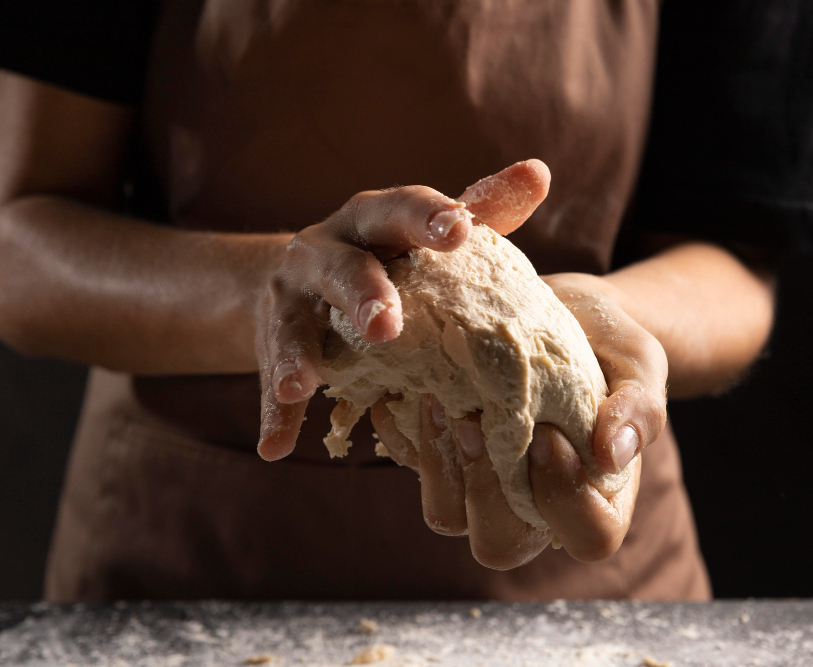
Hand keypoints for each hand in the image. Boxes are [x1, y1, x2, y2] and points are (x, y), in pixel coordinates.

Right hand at [256, 160, 551, 460]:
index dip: (427, 218)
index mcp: (372, 219)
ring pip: (293, 322)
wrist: (300, 275)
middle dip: (363, 293)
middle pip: (342, 266)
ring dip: (298, 353)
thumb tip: (540, 172)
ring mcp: (292, 295)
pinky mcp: (272, 340)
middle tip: (386, 328)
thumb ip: (481, 207)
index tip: (457, 231)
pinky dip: (275, 413)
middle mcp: (325, 248)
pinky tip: (276, 446)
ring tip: (300, 384)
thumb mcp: (424, 229)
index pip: (400, 210)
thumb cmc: (387, 253)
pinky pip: (272, 377)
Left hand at [370, 274, 666, 567]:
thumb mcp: (639, 363)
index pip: (588, 536)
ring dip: (437, 460)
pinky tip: (411, 385)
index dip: (566, 498)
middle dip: (486, 488)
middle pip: (501, 544)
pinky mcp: (439, 453)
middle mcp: (532, 507)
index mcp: (595, 501)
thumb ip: (640, 407)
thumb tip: (612, 453)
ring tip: (439, 397)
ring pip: (446, 514)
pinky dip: (402, 429)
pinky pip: (406, 462)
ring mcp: (479, 485)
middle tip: (478, 419)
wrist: (560, 311)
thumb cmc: (609, 346)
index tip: (549, 434)